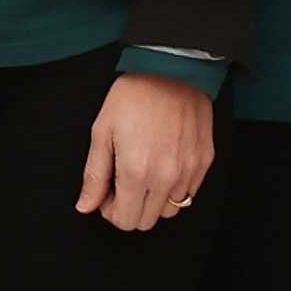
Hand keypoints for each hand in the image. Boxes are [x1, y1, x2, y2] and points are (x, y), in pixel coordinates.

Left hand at [78, 70, 214, 232]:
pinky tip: (163, 165)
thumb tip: (86, 206)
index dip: (111, 212)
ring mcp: (189, 170)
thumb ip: (94, 175)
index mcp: (137, 172)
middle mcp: (166, 177)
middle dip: (131, 209)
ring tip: (144, 175)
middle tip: (123, 184)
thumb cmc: (133, 96)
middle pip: (147, 222)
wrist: (171, 68)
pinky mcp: (204, 161)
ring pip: (170, 210)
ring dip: (154, 201)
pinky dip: (174, 188)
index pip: (125, 221)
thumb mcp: (102, 132)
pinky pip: (189, 192)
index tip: (108, 194)